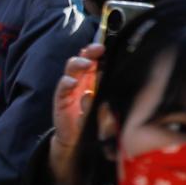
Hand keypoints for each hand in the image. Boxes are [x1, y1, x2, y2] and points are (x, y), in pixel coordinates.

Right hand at [50, 42, 103, 180]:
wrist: (79, 137)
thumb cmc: (95, 115)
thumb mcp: (106, 100)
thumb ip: (110, 88)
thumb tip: (123, 74)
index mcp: (93, 76)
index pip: (94, 58)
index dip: (96, 50)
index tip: (103, 47)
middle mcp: (81, 79)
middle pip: (82, 59)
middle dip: (88, 53)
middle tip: (96, 51)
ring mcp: (70, 88)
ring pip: (71, 70)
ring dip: (78, 64)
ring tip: (86, 64)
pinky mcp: (62, 99)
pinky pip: (62, 88)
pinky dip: (67, 83)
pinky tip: (73, 83)